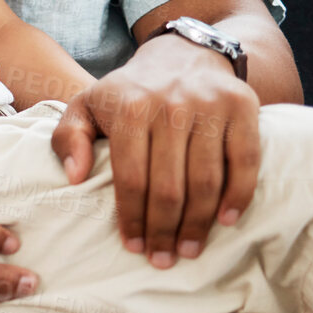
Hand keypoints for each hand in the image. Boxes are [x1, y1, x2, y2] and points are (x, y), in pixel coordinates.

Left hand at [51, 33, 260, 265]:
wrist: (183, 52)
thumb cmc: (130, 91)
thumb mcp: (87, 104)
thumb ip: (68, 137)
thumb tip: (74, 177)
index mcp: (129, 107)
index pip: (130, 177)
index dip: (132, 218)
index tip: (134, 247)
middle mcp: (170, 105)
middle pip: (169, 186)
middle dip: (164, 230)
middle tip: (163, 259)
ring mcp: (209, 105)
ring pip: (206, 180)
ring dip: (198, 223)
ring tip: (189, 250)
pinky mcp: (242, 106)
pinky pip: (244, 161)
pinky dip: (238, 196)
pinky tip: (226, 221)